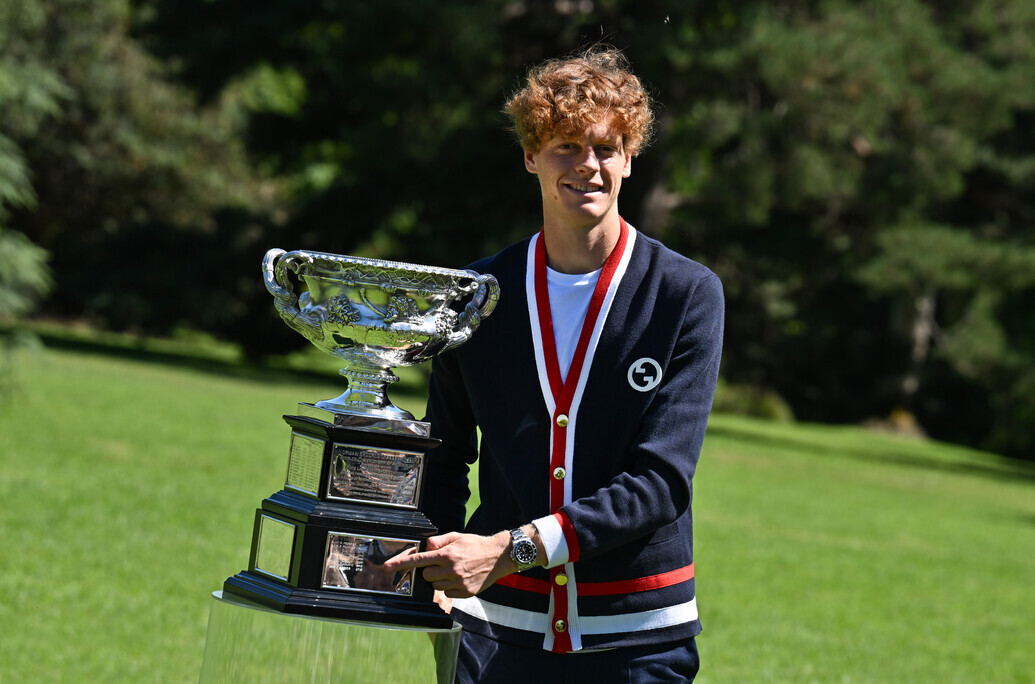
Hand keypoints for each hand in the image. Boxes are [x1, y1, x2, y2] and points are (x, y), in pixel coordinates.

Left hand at [382, 531, 511, 597]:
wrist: (499, 556)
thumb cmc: (475, 545)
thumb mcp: (456, 536)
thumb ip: (438, 541)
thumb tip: (425, 547)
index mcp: (447, 554)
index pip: (418, 560)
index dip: (400, 563)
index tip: (386, 567)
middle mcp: (451, 569)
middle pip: (426, 576)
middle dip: (430, 570)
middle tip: (442, 563)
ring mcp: (458, 583)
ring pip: (436, 586)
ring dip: (440, 579)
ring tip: (455, 570)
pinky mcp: (465, 593)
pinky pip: (448, 594)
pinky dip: (450, 588)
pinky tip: (461, 578)